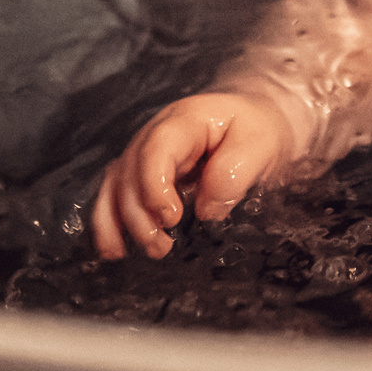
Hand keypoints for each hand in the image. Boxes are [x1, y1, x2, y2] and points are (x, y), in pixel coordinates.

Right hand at [90, 93, 297, 259]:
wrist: (253, 120)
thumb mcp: (262, 143)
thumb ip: (234, 173)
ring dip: (121, 223)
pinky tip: (116, 250)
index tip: (172, 218)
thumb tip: (206, 210)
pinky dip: (109, 223)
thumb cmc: (255, 129)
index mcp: (185, 120)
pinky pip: (114, 196)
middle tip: (163, 246)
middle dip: (140, 215)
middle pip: (130, 172)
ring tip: (148, 250)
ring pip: (115, 185)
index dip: (154, 185)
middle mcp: (155, 134)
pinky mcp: (141, 174)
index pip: (156, 149)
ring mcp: (144, 153)